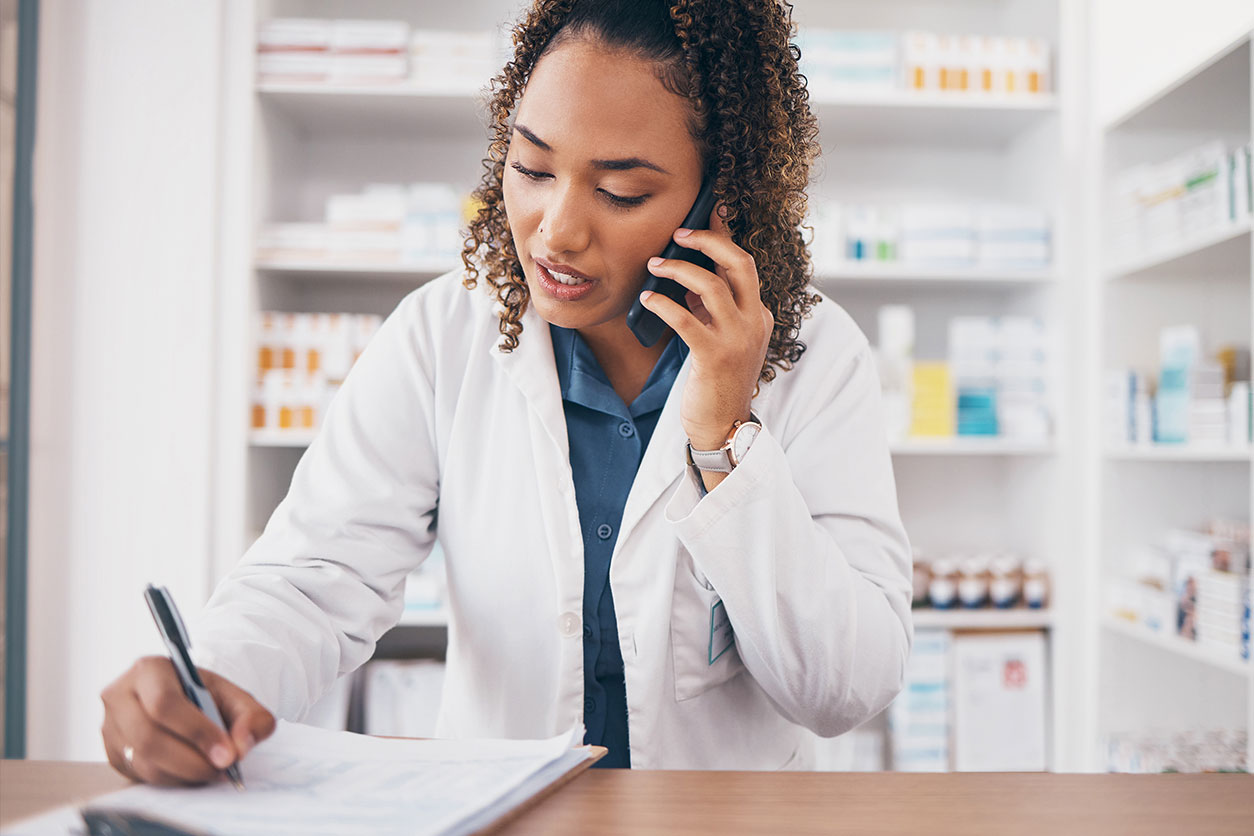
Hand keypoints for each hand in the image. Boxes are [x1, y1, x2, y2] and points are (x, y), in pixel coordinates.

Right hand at [100, 656, 275, 785]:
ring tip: (213, 771)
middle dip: (191, 760)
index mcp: (149, 670)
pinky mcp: (112, 753)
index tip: (227, 754)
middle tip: (222, 769)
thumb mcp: (236, 697)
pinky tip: (193, 772)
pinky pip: (140, 775)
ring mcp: (110, 726)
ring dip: (184, 773)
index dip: (197, 732)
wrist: (186, 700)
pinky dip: (172, 780)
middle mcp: (120, 696)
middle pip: (148, 737)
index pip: (165, 703)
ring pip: (143, 761)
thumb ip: (252, 717)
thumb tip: (241, 747)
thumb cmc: (208, 696)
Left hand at [639, 203, 772, 454]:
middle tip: (679, 233)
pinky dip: (663, 303)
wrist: (723, 426)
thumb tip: (687, 275)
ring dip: (678, 269)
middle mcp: (755, 321)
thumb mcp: (720, 337)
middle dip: (708, 240)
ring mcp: (738, 339)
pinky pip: (687, 319)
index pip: (744, 265)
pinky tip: (648, 299)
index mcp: (759, 314)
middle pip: (739, 263)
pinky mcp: (715, 357)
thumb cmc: (717, 381)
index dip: (723, 236)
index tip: (708, 213)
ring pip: (711, 285)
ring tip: (654, 267)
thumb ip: (710, 308)